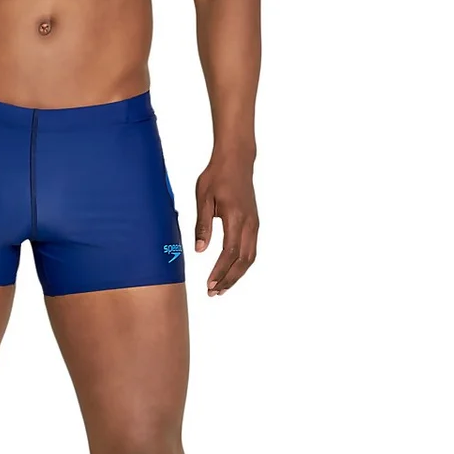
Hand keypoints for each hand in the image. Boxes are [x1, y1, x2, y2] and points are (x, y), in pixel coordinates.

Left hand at [193, 154, 258, 295]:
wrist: (237, 160)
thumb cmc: (217, 175)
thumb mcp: (203, 197)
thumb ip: (202, 224)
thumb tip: (199, 250)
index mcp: (235, 217)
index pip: (229, 251)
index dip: (220, 270)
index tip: (209, 284)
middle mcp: (249, 223)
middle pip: (243, 260)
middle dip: (228, 279)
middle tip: (214, 293)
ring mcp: (254, 224)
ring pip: (250, 258)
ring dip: (236, 275)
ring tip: (222, 288)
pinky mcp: (254, 223)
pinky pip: (251, 250)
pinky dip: (242, 265)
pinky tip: (231, 272)